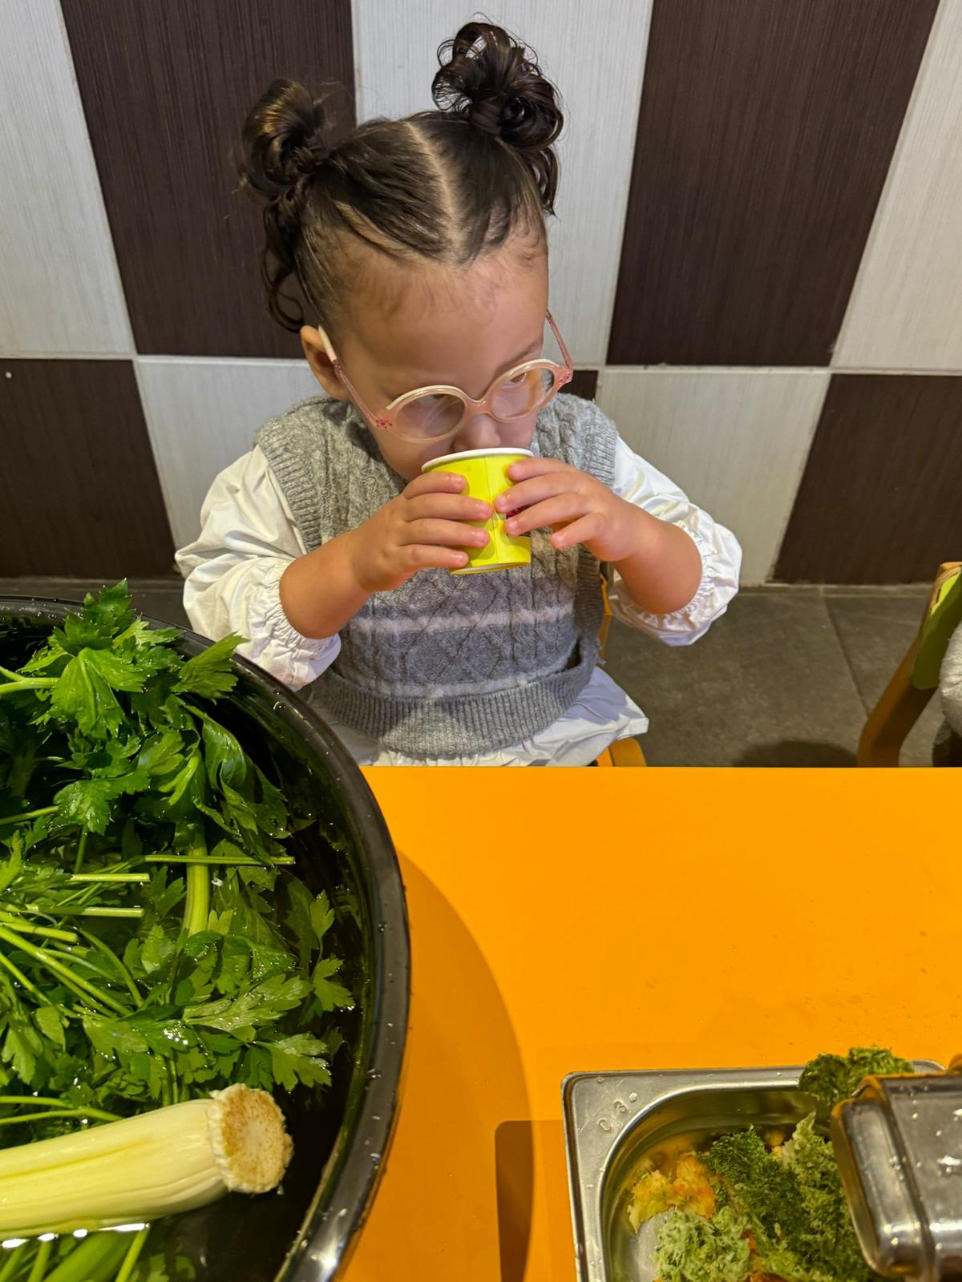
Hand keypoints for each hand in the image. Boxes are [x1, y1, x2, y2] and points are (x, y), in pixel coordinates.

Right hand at [345, 472, 492, 592]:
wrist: (354, 562)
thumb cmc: (389, 538)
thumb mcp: (403, 518)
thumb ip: (430, 513)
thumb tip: (473, 510)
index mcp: (402, 502)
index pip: (421, 485)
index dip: (442, 481)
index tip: (464, 482)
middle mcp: (397, 516)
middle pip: (429, 505)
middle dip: (460, 506)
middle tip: (486, 511)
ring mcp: (394, 538)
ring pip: (427, 529)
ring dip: (458, 532)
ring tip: (482, 538)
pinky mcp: (393, 560)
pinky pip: (420, 555)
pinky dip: (443, 556)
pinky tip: (461, 558)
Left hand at [495, 457, 643, 561]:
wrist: (628, 531)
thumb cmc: (588, 515)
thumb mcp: (565, 503)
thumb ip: (541, 500)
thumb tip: (504, 505)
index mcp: (571, 477)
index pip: (549, 467)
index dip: (529, 467)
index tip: (508, 473)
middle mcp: (583, 485)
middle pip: (551, 484)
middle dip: (522, 493)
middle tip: (498, 505)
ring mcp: (595, 503)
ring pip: (564, 505)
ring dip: (535, 516)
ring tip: (512, 528)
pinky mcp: (605, 523)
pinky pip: (587, 526)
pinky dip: (570, 534)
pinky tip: (554, 543)